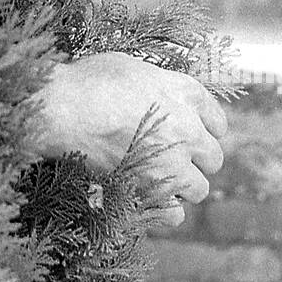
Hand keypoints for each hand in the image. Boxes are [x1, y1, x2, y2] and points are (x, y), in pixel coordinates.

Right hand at [31, 51, 227, 226]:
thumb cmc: (88, 81)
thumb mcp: (131, 67)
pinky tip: (147, 199)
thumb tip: (159, 93)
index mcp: (185, 94)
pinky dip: (162, 210)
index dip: (206, 130)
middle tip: (173, 158)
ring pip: (199, 189)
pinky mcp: (151, 190)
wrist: (64, 110)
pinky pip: (174, 214)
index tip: (193, 134)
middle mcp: (188, 129)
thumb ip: (157, 84)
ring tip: (159, 181)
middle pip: (213, 157)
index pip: (217, 121)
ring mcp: (172, 163)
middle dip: (196, 160)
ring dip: (182, 187)